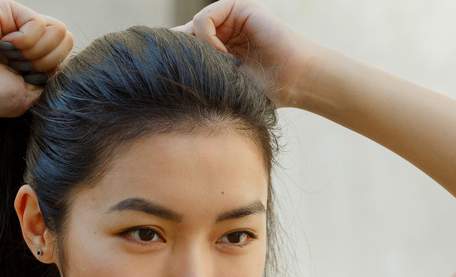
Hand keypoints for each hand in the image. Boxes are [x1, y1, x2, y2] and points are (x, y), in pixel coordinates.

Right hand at [0, 0, 72, 116]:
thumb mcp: (30, 95)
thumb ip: (53, 77)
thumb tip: (67, 56)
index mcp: (33, 57)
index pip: (66, 56)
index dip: (51, 72)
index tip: (25, 80)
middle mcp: (27, 37)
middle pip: (67, 41)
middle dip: (46, 61)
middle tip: (18, 68)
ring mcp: (18, 22)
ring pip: (59, 30)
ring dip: (37, 52)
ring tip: (10, 57)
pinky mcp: (8, 9)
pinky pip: (38, 23)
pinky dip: (24, 41)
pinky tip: (2, 45)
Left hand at [175, 0, 318, 107]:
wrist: (295, 81)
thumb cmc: (264, 90)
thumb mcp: (221, 84)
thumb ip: (196, 72)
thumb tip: (160, 71)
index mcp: (216, 48)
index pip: (181, 47)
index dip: (173, 60)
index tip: (173, 79)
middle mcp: (221, 30)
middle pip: (181, 36)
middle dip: (183, 56)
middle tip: (200, 75)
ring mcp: (229, 18)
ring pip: (191, 28)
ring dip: (200, 50)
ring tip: (221, 67)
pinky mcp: (239, 8)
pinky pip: (204, 18)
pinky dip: (207, 38)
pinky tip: (223, 55)